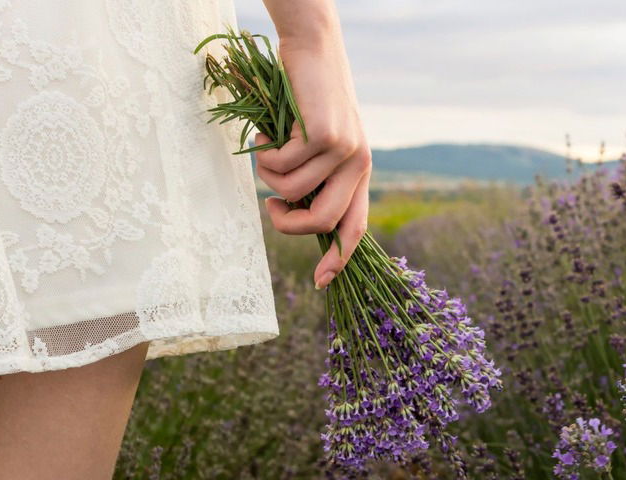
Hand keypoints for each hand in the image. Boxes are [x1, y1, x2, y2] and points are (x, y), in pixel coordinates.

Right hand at [255, 39, 370, 289]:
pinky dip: (265, 154)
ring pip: (294, 192)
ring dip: (269, 177)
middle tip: (270, 207)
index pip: (355, 227)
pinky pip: (282, 166)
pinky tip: (269, 132)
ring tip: (268, 149)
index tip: (321, 283)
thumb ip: (315, 178)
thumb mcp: (317, 145)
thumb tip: (296, 214)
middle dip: (288, 224)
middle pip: (323, 223)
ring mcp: (345, 151)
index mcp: (360, 173)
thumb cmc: (308, 101)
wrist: (313, 51)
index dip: (339, 259)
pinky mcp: (326, 135)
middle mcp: (359, 165)